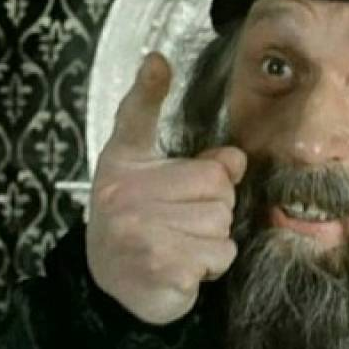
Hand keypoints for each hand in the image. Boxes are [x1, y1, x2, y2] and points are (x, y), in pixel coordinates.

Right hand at [86, 52, 245, 324]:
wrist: (114, 288)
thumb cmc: (140, 224)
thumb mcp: (148, 182)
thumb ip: (191, 161)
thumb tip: (234, 156)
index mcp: (124, 165)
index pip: (136, 119)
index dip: (148, 88)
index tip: (156, 59)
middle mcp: (125, 193)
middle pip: (216, 185)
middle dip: (213, 208)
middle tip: (180, 223)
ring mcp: (140, 230)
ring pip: (222, 222)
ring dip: (212, 241)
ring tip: (180, 245)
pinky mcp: (161, 266)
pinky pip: (220, 254)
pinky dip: (212, 266)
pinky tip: (183, 268)